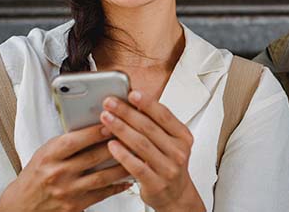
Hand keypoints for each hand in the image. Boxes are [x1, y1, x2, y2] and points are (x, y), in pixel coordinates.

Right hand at [0, 124, 131, 211]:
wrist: (21, 207)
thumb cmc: (35, 175)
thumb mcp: (45, 152)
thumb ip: (68, 141)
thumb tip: (95, 124)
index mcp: (50, 156)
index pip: (76, 140)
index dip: (96, 131)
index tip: (113, 121)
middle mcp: (58, 174)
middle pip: (94, 157)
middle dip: (116, 144)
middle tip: (134, 135)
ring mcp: (67, 192)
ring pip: (102, 177)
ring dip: (123, 166)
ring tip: (139, 155)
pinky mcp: (74, 207)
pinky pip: (102, 195)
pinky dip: (117, 186)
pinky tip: (128, 178)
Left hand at [101, 91, 205, 211]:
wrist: (176, 195)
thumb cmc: (169, 163)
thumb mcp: (171, 141)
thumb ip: (157, 124)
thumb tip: (135, 103)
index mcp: (182, 136)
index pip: (164, 115)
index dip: (147, 103)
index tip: (131, 93)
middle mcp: (178, 151)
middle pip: (149, 127)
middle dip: (127, 112)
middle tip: (110, 103)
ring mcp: (168, 168)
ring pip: (141, 144)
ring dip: (121, 129)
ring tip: (106, 119)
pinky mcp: (156, 183)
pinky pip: (136, 166)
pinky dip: (122, 154)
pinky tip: (111, 144)